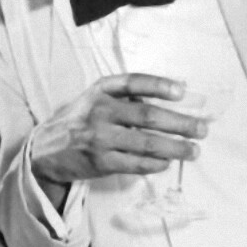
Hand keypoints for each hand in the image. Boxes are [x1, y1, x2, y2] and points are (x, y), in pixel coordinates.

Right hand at [31, 74, 206, 202]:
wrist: (44, 150)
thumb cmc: (78, 120)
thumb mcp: (93, 99)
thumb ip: (123, 97)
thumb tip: (170, 97)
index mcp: (99, 91)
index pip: (133, 82)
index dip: (159, 85)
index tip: (182, 91)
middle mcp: (99, 111)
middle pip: (147, 115)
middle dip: (180, 123)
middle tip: (202, 129)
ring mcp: (99, 138)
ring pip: (146, 143)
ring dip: (175, 148)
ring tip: (194, 150)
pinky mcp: (100, 162)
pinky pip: (136, 164)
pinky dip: (156, 163)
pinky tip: (167, 162)